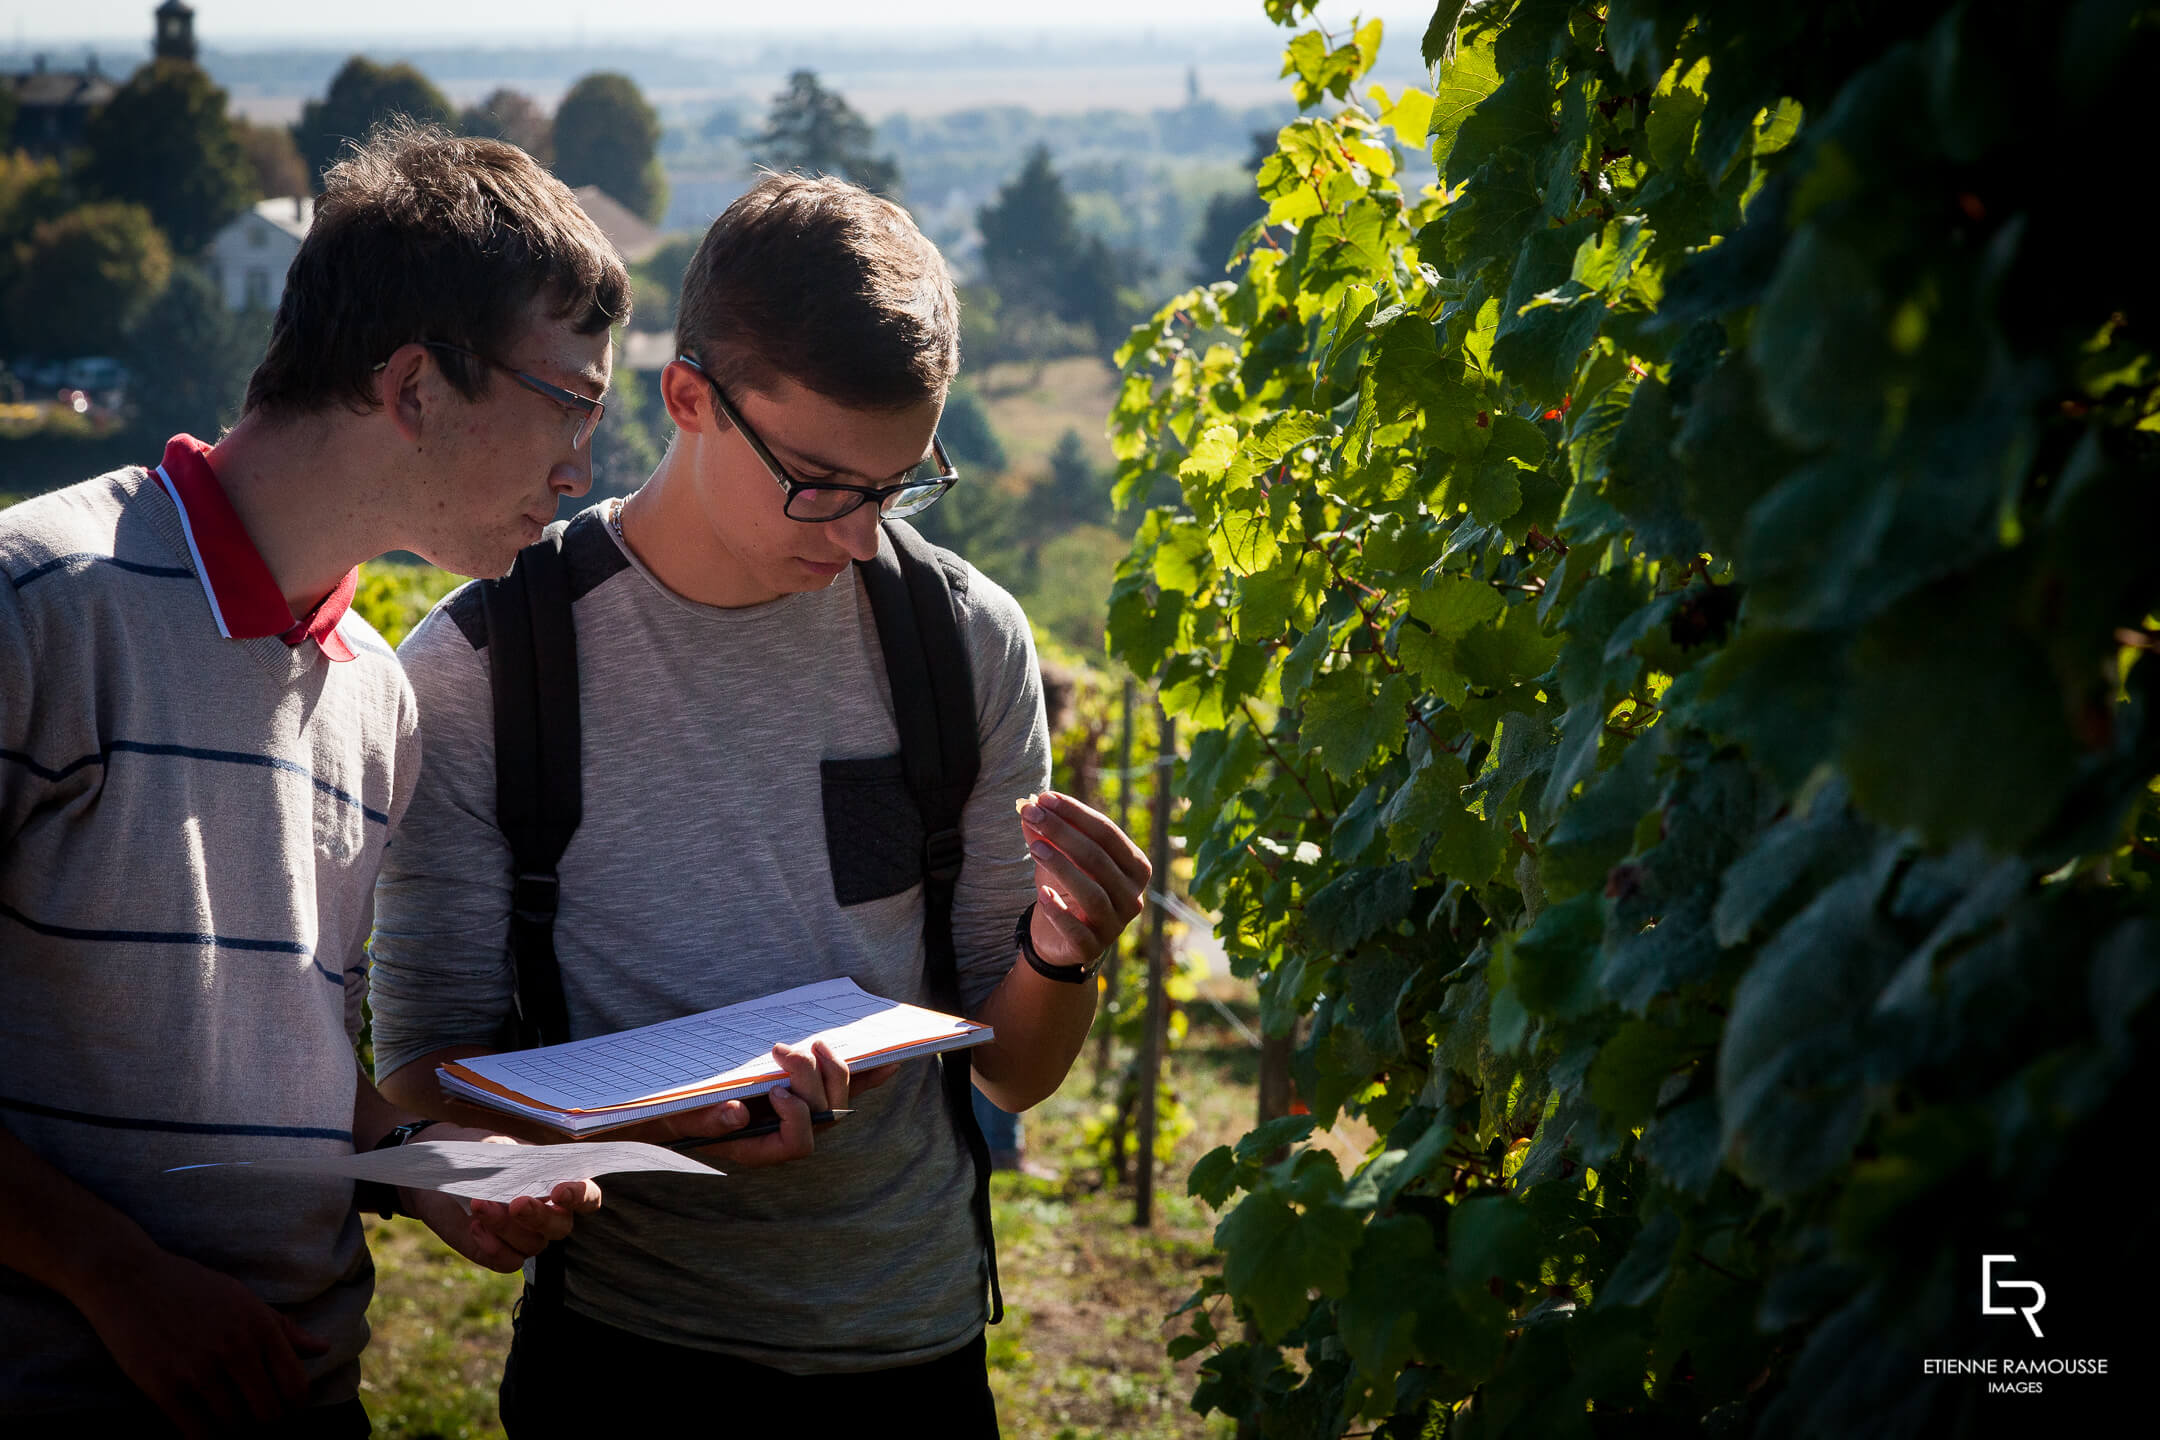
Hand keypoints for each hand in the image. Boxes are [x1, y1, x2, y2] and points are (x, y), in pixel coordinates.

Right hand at [76, 1245, 327, 1438]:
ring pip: (234, 1427)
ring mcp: (200, 1370)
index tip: (288, 1417)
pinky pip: (197, 1433)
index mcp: (260, 1328)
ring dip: (236, 1436)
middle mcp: (236, 1350)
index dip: (295, 1410)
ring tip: (234, 1433)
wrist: (130, 1279)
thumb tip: (323, 1349)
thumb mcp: (244, 1299)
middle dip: (268, 1428)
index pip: (294, 1385)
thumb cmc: (192, 1288)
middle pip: (268, 1413)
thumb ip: (283, 1329)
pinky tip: (207, 1434)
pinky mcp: (164, 1388)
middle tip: (260, 1430)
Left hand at [396, 1125, 601, 1272]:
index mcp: (556, 1183)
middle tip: (516, 1203)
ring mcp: (524, 1237)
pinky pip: (509, 1262)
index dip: (581, 1197)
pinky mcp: (499, 1253)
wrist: (436, 1172)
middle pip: (562, 1228)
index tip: (559, 1191)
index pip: (587, 1197)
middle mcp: (547, 1215)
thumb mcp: (496, 1147)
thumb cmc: (475, 1154)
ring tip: (478, 1205)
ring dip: (506, 1227)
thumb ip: (517, 1162)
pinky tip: (474, 1226)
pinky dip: (493, 1246)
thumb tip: (527, 1177)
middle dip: (540, 1217)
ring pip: (533, 1245)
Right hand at [639, 1039, 851, 1168]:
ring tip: (816, 1043)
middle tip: (783, 1050)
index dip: (797, 1117)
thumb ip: (707, 1119)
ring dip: (835, 1069)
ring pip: (838, 1098)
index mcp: (762, 1147)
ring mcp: (802, 1114)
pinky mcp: (809, 1094)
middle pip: (824, 1114)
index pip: (798, 1142)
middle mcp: (788, 1133)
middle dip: (812, 1080)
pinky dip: (869, 1075)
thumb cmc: (681, 1115)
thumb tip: (735, 1113)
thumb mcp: (684, 1118)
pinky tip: (891, 1063)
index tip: (775, 1090)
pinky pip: (845, 1087)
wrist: (680, 1108)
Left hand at [1017, 790, 1150, 968]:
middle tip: (1031, 814)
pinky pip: (1077, 930)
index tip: (1045, 798)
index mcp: (1135, 868)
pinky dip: (1059, 912)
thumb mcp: (1057, 857)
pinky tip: (1042, 893)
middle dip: (1062, 833)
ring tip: (1034, 847)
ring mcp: (1115, 926)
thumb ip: (1046, 833)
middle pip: (1098, 859)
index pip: (1107, 833)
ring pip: (1092, 894)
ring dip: (1061, 867)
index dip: (1076, 813)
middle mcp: (1133, 897)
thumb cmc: (1066, 888)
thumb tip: (1028, 806)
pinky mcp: (1092, 949)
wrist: (1058, 939)